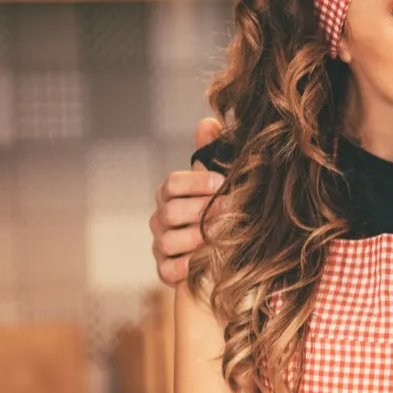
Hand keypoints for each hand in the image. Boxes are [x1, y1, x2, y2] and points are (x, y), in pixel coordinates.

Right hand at [150, 117, 223, 284]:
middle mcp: (160, 219)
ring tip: (223, 236)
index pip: (172, 184)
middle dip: (203, 210)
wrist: (225, 256)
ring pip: (169, 240)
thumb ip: (212, 154)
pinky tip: (208, 262)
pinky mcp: (164, 270)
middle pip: (171, 211)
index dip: (197, 182)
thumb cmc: (222, 213)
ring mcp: (160, 245)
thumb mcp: (220, 185)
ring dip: (198, 237)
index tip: (222, 183)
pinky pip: (169, 269)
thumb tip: (208, 121)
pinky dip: (188, 267)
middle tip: (231, 210)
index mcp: (170, 195)